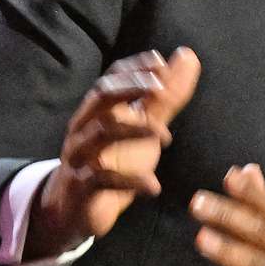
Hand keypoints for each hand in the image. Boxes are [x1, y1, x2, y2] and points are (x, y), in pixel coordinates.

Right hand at [27, 47, 201, 258]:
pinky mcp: (81, 185)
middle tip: (160, 88)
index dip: (134, 68)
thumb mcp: (144, 127)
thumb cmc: (114, 161)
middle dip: (129, 87)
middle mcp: (85, 126)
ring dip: (135, 129)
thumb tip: (187, 55)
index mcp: (100, 110)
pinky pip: (101, 178)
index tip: (161, 63)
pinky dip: (130, 181)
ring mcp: (80, 155)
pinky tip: (154, 187)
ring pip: (101, 132)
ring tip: (166, 136)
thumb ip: (166, 96)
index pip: (112, 78)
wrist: (77, 210)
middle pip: (101, 96)